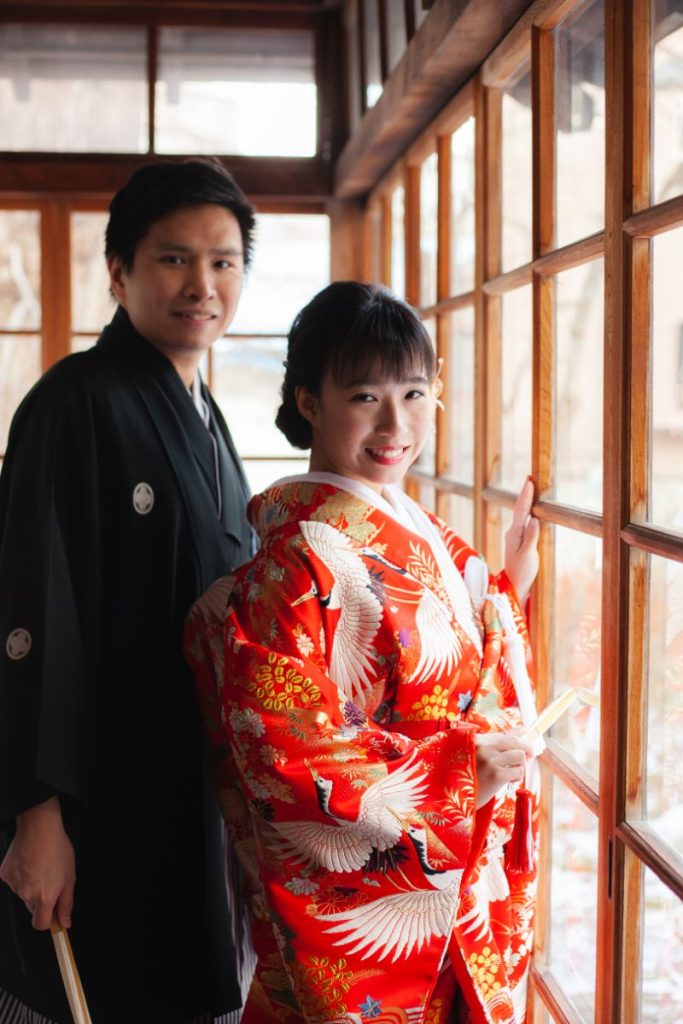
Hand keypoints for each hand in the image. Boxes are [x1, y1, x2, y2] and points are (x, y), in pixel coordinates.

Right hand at [0, 796, 74, 929]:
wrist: (39, 827)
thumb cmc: (57, 848)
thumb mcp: (70, 877)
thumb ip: (66, 903)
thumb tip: (65, 923)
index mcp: (44, 897)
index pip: (40, 924)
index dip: (47, 920)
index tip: (53, 912)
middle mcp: (26, 894)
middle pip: (33, 907)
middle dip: (41, 899)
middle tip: (50, 879)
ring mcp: (14, 885)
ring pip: (23, 893)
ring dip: (31, 885)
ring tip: (40, 866)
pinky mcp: (5, 874)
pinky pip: (14, 881)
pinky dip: (21, 875)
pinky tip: (29, 862)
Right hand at [474, 731, 533, 807]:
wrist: (454, 797)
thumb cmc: (468, 777)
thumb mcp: (476, 756)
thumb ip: (494, 745)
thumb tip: (520, 734)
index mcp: (478, 740)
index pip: (506, 732)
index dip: (521, 733)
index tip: (529, 733)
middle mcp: (483, 746)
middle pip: (516, 741)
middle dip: (528, 748)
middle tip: (531, 755)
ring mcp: (490, 760)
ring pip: (520, 756)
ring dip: (520, 766)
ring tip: (512, 773)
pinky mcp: (496, 775)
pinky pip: (519, 771)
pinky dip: (517, 777)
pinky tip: (509, 781)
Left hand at [504, 477, 539, 605]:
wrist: (514, 586)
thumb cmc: (522, 572)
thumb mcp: (528, 555)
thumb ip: (531, 537)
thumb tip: (534, 519)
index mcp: (515, 534)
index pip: (521, 510)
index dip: (526, 495)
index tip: (529, 481)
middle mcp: (513, 532)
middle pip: (520, 509)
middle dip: (525, 493)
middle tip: (530, 477)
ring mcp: (514, 536)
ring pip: (521, 514)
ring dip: (526, 501)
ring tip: (530, 487)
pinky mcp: (518, 540)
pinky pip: (523, 521)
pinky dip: (527, 511)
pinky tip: (530, 508)